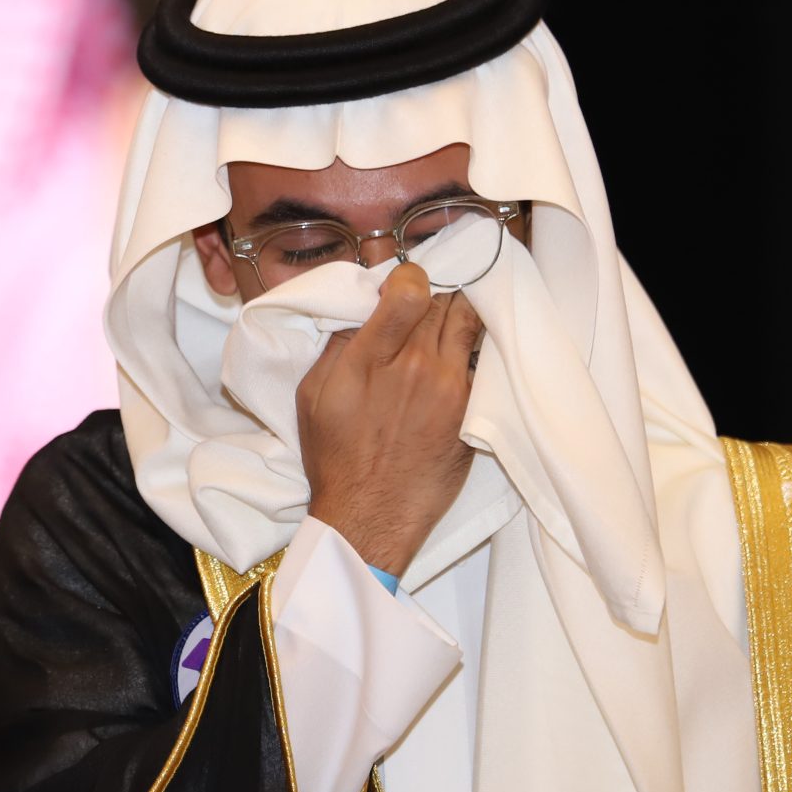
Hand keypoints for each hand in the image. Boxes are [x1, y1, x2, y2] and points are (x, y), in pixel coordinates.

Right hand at [297, 263, 483, 577]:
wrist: (370, 515)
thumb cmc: (336, 457)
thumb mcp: (313, 394)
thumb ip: (338, 345)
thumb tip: (362, 311)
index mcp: (369, 360)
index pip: (408, 292)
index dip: (411, 275)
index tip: (404, 284)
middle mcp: (414, 368)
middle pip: (441, 301)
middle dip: (433, 293)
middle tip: (424, 300)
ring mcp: (449, 389)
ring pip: (466, 323)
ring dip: (456, 314)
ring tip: (444, 320)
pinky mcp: (470, 410)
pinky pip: (479, 359)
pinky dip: (469, 348)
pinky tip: (457, 354)